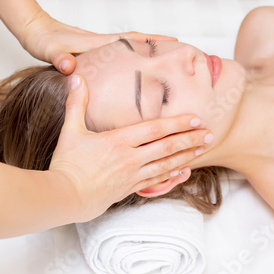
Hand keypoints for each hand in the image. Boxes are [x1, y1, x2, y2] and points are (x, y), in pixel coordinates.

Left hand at [21, 10, 176, 74]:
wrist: (35, 31)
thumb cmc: (43, 41)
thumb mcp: (49, 50)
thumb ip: (59, 58)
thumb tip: (68, 67)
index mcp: (100, 44)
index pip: (133, 39)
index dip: (154, 40)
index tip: (174, 41)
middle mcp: (105, 44)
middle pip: (139, 43)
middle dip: (159, 45)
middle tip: (179, 51)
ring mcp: (102, 48)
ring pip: (132, 49)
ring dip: (149, 52)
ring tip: (166, 62)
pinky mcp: (97, 53)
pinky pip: (122, 55)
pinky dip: (135, 58)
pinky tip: (138, 69)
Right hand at [49, 75, 209, 222]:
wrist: (63, 197)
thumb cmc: (66, 164)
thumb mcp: (70, 130)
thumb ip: (77, 102)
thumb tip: (76, 76)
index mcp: (118, 141)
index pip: (155, 129)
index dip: (178, 123)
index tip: (195, 119)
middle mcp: (130, 158)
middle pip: (168, 146)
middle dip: (191, 139)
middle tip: (210, 134)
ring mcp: (132, 175)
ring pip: (166, 164)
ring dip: (187, 157)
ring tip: (203, 150)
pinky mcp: (130, 188)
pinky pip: (157, 181)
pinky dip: (172, 175)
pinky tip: (183, 172)